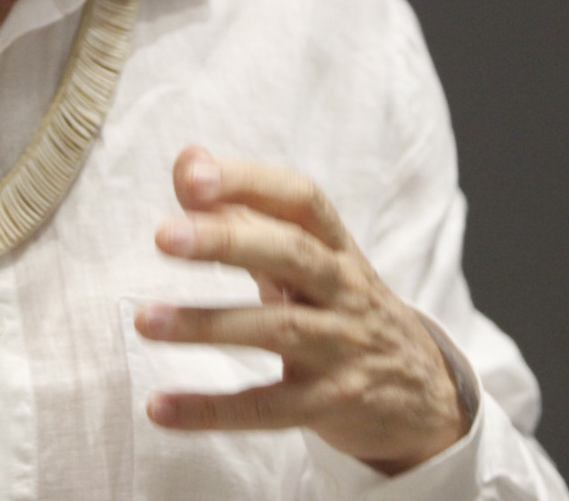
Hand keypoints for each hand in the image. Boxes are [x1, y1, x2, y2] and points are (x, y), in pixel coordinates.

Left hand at [134, 146, 468, 474]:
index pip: (299, 199)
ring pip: (278, 329)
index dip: (248, 181)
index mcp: (335, 245)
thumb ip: (245, 210)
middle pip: (292, 253)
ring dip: (207, 324)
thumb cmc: (341, 308)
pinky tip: (160, 407)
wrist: (423, 393)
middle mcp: (343, 288)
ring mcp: (341, 346)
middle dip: (227, 241)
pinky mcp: (330, 404)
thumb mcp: (308, 256)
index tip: (191, 176)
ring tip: (145, 320)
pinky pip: (268, 409)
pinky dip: (212, 410)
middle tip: (163, 236)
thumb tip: (187, 158)